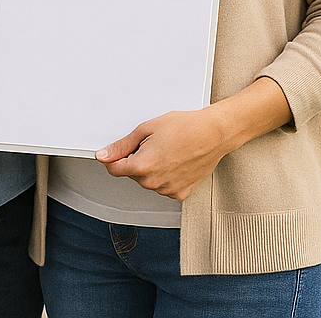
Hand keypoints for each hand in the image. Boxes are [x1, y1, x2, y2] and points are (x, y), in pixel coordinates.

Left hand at [95, 77, 290, 200]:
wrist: (215, 134)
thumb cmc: (187, 127)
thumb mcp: (148, 128)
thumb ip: (123, 145)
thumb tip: (104, 155)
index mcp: (141, 166)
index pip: (114, 169)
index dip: (115, 157)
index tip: (120, 151)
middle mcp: (152, 183)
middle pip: (132, 174)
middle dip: (138, 159)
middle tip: (155, 143)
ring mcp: (167, 190)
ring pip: (149, 181)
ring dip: (153, 168)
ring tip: (170, 150)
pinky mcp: (180, 193)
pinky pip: (164, 186)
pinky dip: (167, 176)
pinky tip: (177, 161)